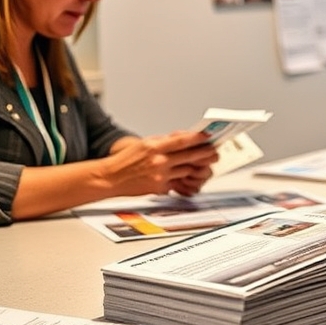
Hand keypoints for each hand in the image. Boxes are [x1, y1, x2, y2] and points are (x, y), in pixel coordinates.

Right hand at [99, 131, 218, 196]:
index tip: (208, 136)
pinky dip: (182, 179)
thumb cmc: (126, 160)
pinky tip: (186, 176)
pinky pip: (177, 183)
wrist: (110, 178)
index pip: (181, 141)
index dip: (197, 138)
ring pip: (186, 171)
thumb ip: (163, 142)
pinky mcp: (159, 188)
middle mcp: (158, 161)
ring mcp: (160, 176)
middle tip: (215, 152)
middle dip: (205, 154)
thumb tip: (182, 138)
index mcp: (154, 147)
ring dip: (196, 167)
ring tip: (205, 163)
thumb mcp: (143, 144)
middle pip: (189, 156)